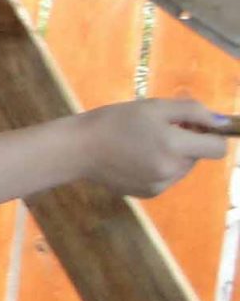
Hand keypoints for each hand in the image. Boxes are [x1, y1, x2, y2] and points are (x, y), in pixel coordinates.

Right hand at [75, 99, 229, 197]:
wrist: (77, 148)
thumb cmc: (114, 121)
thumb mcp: (154, 107)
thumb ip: (193, 112)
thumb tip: (223, 124)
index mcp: (175, 146)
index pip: (218, 148)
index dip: (210, 134)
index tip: (191, 126)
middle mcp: (172, 170)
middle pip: (198, 156)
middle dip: (186, 142)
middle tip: (156, 130)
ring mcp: (160, 185)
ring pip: (182, 168)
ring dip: (172, 155)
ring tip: (142, 144)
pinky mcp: (149, 193)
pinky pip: (166, 178)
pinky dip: (157, 167)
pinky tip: (134, 158)